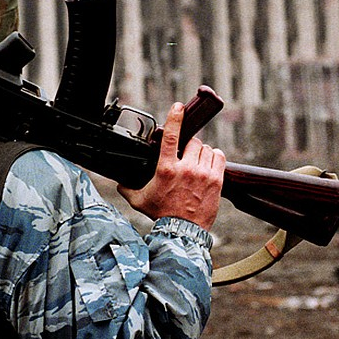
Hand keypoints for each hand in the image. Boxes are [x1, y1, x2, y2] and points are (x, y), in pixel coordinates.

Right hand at [118, 102, 225, 230]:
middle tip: (185, 158)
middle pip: (192, 142)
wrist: (182, 232)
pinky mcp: (216, 180)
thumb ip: (128, 188)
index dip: (175, 118)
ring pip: (206, 148)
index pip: (171, 136)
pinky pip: (219, 157)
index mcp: (166, 169)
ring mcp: (203, 174)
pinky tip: (208, 165)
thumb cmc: (161, 215)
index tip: (177, 106)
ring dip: (201, 153)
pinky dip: (214, 158)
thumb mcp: (139, 200)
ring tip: (196, 164)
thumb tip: (119, 183)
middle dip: (189, 147)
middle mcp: (186, 168)